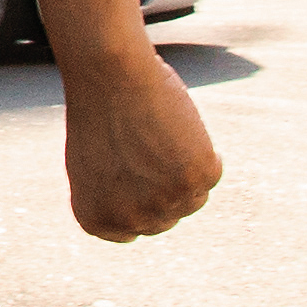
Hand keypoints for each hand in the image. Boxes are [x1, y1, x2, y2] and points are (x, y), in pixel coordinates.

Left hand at [55, 47, 222, 242]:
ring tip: (164, 136)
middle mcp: (133, 220)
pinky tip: (182, 128)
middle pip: (167, 218)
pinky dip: (205, 151)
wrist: (110, 76)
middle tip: (156, 151)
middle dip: (165, 189)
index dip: (142, 202)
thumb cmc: (97, 111)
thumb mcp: (94, 165)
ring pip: (194, 198)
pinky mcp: (197, 178)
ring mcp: (167, 202)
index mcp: (98, 221)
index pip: (134, 230)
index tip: (141, 175)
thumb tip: (150, 205)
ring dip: (185, 172)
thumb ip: (118, 196)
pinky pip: (213, 171)